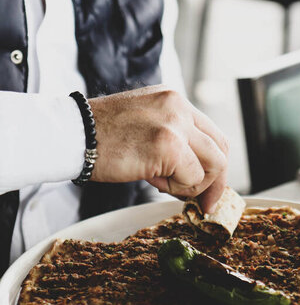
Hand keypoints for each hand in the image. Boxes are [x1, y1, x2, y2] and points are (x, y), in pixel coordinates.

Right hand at [89, 85, 228, 212]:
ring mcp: (175, 124)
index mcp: (174, 101)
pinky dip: (178, 188)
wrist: (73, 135)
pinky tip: (153, 181)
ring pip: (214, 164)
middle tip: (202, 204)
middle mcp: (179, 106)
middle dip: (215, 182)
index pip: (213, 135)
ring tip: (163, 183)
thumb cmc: (101, 137)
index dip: (215, 167)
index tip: (206, 189)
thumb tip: (195, 174)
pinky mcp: (169, 144)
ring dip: (193, 185)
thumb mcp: (145, 127)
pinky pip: (192, 177)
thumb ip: (173, 141)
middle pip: (221, 149)